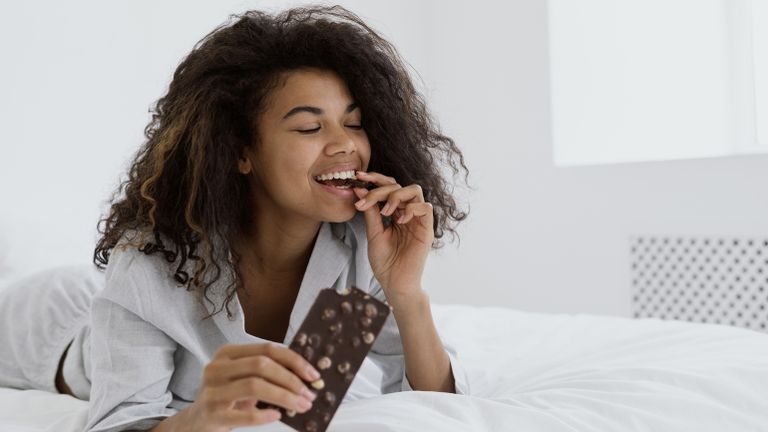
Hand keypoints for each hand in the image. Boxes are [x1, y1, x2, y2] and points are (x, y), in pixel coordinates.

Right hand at [181, 343, 319, 431]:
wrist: (195, 423)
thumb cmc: (227, 398)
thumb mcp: (242, 378)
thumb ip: (266, 371)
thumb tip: (305, 375)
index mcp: (227, 353)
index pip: (267, 349)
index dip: (294, 360)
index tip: (313, 374)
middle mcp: (217, 368)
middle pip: (262, 365)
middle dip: (291, 380)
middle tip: (309, 394)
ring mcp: (212, 391)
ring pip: (255, 386)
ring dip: (284, 397)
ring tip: (300, 405)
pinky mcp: (212, 414)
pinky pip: (244, 414)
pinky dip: (264, 415)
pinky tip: (276, 415)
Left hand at [353, 171, 433, 299]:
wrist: (394, 283)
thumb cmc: (385, 262)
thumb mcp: (373, 233)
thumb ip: (370, 212)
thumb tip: (359, 189)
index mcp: (395, 213)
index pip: (389, 187)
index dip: (375, 179)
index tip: (357, 177)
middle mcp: (407, 213)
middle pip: (399, 185)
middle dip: (380, 187)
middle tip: (365, 199)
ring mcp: (418, 220)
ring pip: (414, 190)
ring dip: (396, 196)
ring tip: (384, 212)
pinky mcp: (427, 230)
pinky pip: (425, 208)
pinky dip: (410, 209)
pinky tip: (398, 220)